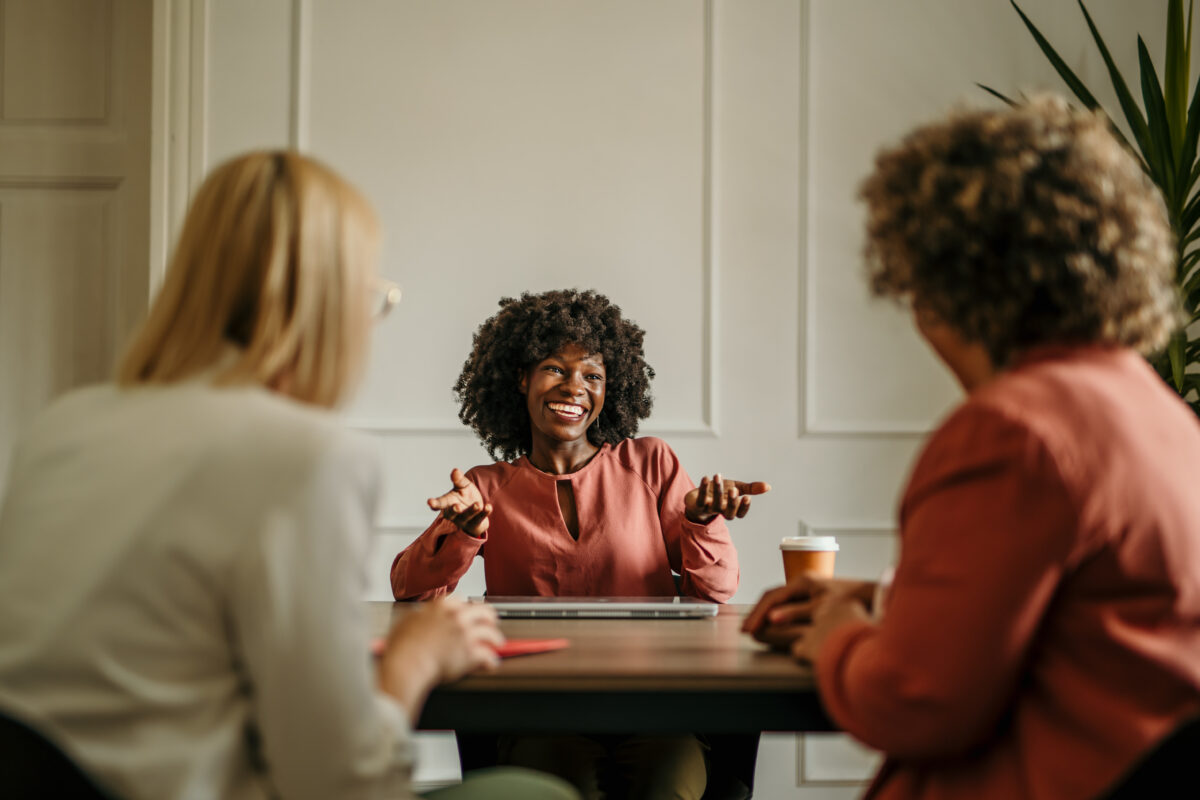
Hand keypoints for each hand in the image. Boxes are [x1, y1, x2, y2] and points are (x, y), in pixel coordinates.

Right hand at [377, 597, 503, 720]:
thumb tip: (420, 617)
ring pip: (490, 632)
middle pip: (482, 611)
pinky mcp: (471, 652)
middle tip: (491, 622)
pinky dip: (491, 661)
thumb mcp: (407, 621)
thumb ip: (419, 616)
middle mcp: (458, 616)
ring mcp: (466, 634)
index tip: (469, 611)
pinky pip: (488, 656)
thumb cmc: (403, 645)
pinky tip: (492, 664)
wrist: (408, 662)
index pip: (461, 601)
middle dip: (489, 616)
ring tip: (498, 643)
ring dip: (496, 638)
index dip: (467, 608)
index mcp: (442, 606)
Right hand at [428, 468, 491, 537]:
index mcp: (448, 503)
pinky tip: (488, 507)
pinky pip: (480, 518)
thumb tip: (455, 470)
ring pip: (468, 515)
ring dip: (472, 510)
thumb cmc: (466, 497)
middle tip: (456, 506)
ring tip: (478, 504)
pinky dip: (484, 512)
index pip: (440, 503)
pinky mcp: (475, 523)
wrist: (477, 511)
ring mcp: (465, 519)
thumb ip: (459, 480)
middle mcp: (454, 513)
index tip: (429, 502)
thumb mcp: (463, 486)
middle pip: (452, 512)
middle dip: (454, 510)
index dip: (434, 503)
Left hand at [684, 474, 770, 522]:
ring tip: (718, 476)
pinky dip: (703, 488)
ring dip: (717, 490)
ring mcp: (709, 509)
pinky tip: (706, 478)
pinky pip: (701, 499)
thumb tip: (768, 486)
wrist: (698, 497)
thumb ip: (751, 488)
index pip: (740, 513)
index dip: (744, 507)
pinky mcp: (698, 505)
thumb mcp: (737, 488)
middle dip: (732, 502)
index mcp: (732, 508)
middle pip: (728, 514)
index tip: (747, 497)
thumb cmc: (720, 493)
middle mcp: (721, 511)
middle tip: (734, 489)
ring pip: (715, 504)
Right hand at [742, 575, 874, 655]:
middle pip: (772, 598)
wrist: (876, 599)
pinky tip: (773, 625)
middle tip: (746, 630)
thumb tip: (771, 618)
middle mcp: (803, 583)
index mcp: (803, 582)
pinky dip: (778, 616)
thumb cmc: (852, 602)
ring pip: (779, 601)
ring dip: (766, 615)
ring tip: (755, 629)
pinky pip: (789, 605)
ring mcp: (808, 590)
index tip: (748, 630)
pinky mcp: (813, 598)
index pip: (772, 597)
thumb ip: (795, 614)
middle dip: (758, 614)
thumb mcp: (821, 610)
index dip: (757, 614)